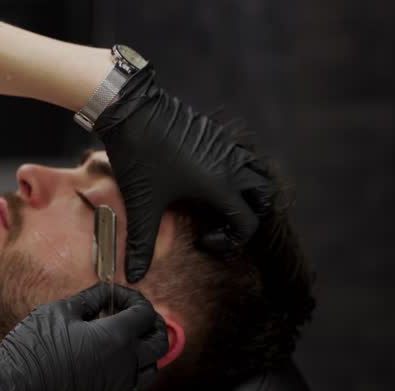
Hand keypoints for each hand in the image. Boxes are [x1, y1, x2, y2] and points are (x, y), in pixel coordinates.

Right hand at [0, 282, 166, 390]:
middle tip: (134, 316)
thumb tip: (107, 293)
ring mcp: (119, 388)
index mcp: (117, 337)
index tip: (121, 297)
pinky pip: (133, 389)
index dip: (136, 300)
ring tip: (127, 341)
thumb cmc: (34, 349)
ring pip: (151, 369)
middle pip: (160, 343)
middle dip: (151, 325)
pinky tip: (113, 366)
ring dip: (145, 352)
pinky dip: (131, 375)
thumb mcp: (60, 311)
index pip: (145, 313)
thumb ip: (91, 299)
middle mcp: (125, 364)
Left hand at [95, 67, 273, 281]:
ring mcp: (225, 146)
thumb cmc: (139, 157)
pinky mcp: (214, 133)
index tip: (202, 241)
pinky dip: (236, 171)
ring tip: (219, 203)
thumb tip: (135, 276)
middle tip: (221, 224)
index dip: (231, 241)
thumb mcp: (140, 205)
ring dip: (247, 191)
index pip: (249, 222)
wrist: (131, 109)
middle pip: (263, 196)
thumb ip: (141, 244)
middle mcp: (231, 165)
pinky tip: (205, 179)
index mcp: (220, 185)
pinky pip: (239, 154)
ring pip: (256, 171)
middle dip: (250, 216)